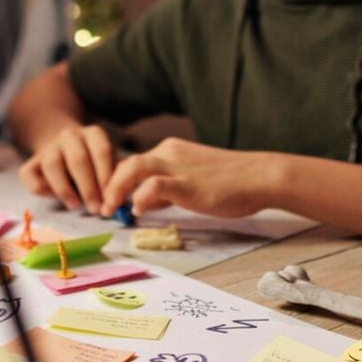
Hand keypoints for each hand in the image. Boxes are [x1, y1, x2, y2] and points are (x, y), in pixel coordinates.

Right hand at [17, 123, 116, 213]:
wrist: (66, 152)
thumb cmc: (95, 164)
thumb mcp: (109, 164)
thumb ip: (115, 177)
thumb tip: (118, 199)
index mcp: (93, 133)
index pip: (101, 151)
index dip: (106, 176)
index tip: (110, 199)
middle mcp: (70, 135)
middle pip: (78, 159)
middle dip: (88, 187)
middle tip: (95, 209)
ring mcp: (49, 147)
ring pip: (52, 164)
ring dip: (65, 189)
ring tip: (76, 206)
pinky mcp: (31, 162)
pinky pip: (29, 174)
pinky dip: (41, 189)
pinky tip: (53, 198)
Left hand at [99, 138, 269, 218]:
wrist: (258, 176)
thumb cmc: (230, 182)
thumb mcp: (191, 181)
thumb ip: (167, 189)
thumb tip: (145, 203)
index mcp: (170, 150)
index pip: (132, 162)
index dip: (116, 181)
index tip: (109, 201)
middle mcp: (169, 152)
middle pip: (126, 162)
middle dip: (109, 185)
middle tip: (102, 208)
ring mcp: (178, 166)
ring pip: (133, 167)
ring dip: (116, 188)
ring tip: (109, 208)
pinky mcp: (187, 182)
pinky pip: (154, 185)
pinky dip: (141, 197)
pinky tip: (138, 210)